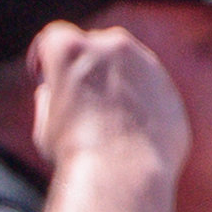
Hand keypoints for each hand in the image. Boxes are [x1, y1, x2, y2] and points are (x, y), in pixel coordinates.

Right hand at [22, 18, 186, 183]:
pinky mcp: (168, 90)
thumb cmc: (75, 150)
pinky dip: (138, 106)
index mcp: (72, 49)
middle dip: (84, 66)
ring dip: (114, 83)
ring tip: (103, 123)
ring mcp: (146, 64)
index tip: (43, 78)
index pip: (52, 37)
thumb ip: (52, 95)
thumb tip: (57, 91)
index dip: (44, 58)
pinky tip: (126, 137)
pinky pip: (149, 92)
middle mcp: (112, 45)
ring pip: (127, 65)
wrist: (123, 174)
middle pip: (94, 44)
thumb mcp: (45, 121)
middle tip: (75, 99)